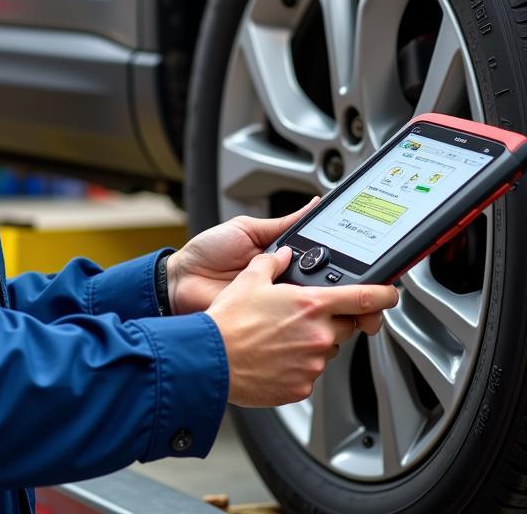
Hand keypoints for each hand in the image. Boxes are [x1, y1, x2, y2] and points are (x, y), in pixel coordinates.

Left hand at [166, 198, 322, 314]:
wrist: (181, 280)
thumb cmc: (208, 251)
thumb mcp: (247, 228)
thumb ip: (281, 223)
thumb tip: (312, 205)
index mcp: (278, 256)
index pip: (313, 256)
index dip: (327, 253)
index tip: (345, 246)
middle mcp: (279, 280)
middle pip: (314, 279)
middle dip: (321, 272)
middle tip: (320, 264)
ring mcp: (273, 302)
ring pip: (303, 299)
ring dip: (305, 290)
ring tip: (299, 279)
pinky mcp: (264, 321)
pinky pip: (284, 317)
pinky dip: (289, 310)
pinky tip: (288, 300)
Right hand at [206, 246, 398, 407]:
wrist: (211, 360)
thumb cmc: (229, 321)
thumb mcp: (250, 279)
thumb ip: (272, 263)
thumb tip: (282, 255)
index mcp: (311, 305)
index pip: (364, 298)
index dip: (384, 294)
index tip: (391, 293)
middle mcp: (318, 335)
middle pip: (344, 325)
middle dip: (329, 319)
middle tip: (299, 317)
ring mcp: (312, 363)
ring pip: (325, 349)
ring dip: (311, 342)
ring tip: (279, 338)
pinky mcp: (301, 386)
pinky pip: (308, 372)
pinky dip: (297, 365)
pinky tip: (273, 357)